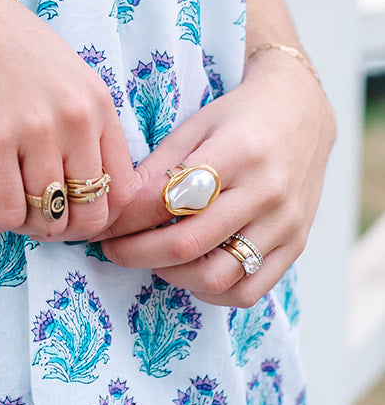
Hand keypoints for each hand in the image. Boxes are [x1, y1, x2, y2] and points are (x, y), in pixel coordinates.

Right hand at [0, 0, 135, 240]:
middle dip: (58, 227)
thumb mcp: (59, 72)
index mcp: (99, 102)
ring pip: (47, 220)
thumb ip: (77, 121)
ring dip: (17, 220)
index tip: (59, 206)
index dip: (93, 214)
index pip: (124, 190)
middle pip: (90, 216)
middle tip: (26, 208)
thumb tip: (76, 186)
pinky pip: (5, 213)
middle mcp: (77, 118)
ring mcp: (36, 130)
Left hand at [98, 49, 335, 306]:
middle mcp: (265, 191)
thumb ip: (157, 169)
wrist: (302, 112)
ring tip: (152, 258)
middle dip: (135, 252)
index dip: (125, 219)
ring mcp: (284, 223)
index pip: (167, 200)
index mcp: (237, 152)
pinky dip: (211, 292)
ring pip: (217, 277)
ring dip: (171, 276)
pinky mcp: (296, 245)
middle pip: (187, 244)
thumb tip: (113, 210)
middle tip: (112, 248)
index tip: (102, 224)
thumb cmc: (238, 117)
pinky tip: (190, 270)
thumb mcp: (195, 126)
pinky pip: (248, 291)